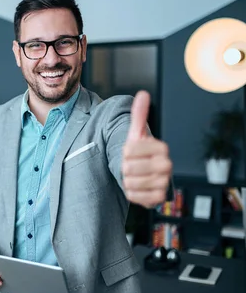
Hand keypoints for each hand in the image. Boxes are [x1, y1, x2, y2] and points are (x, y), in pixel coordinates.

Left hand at [122, 91, 171, 207]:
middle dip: (125, 167)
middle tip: (133, 166)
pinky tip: (137, 187)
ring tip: (135, 175)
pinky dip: (131, 192)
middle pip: (128, 167)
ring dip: (127, 179)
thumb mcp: (137, 133)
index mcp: (162, 148)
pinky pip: (134, 196)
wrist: (145, 174)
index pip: (128, 150)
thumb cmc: (139, 153)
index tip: (132, 152)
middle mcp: (167, 165)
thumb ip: (139, 114)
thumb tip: (143, 94)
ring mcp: (164, 182)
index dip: (125, 152)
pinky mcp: (159, 198)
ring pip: (130, 182)